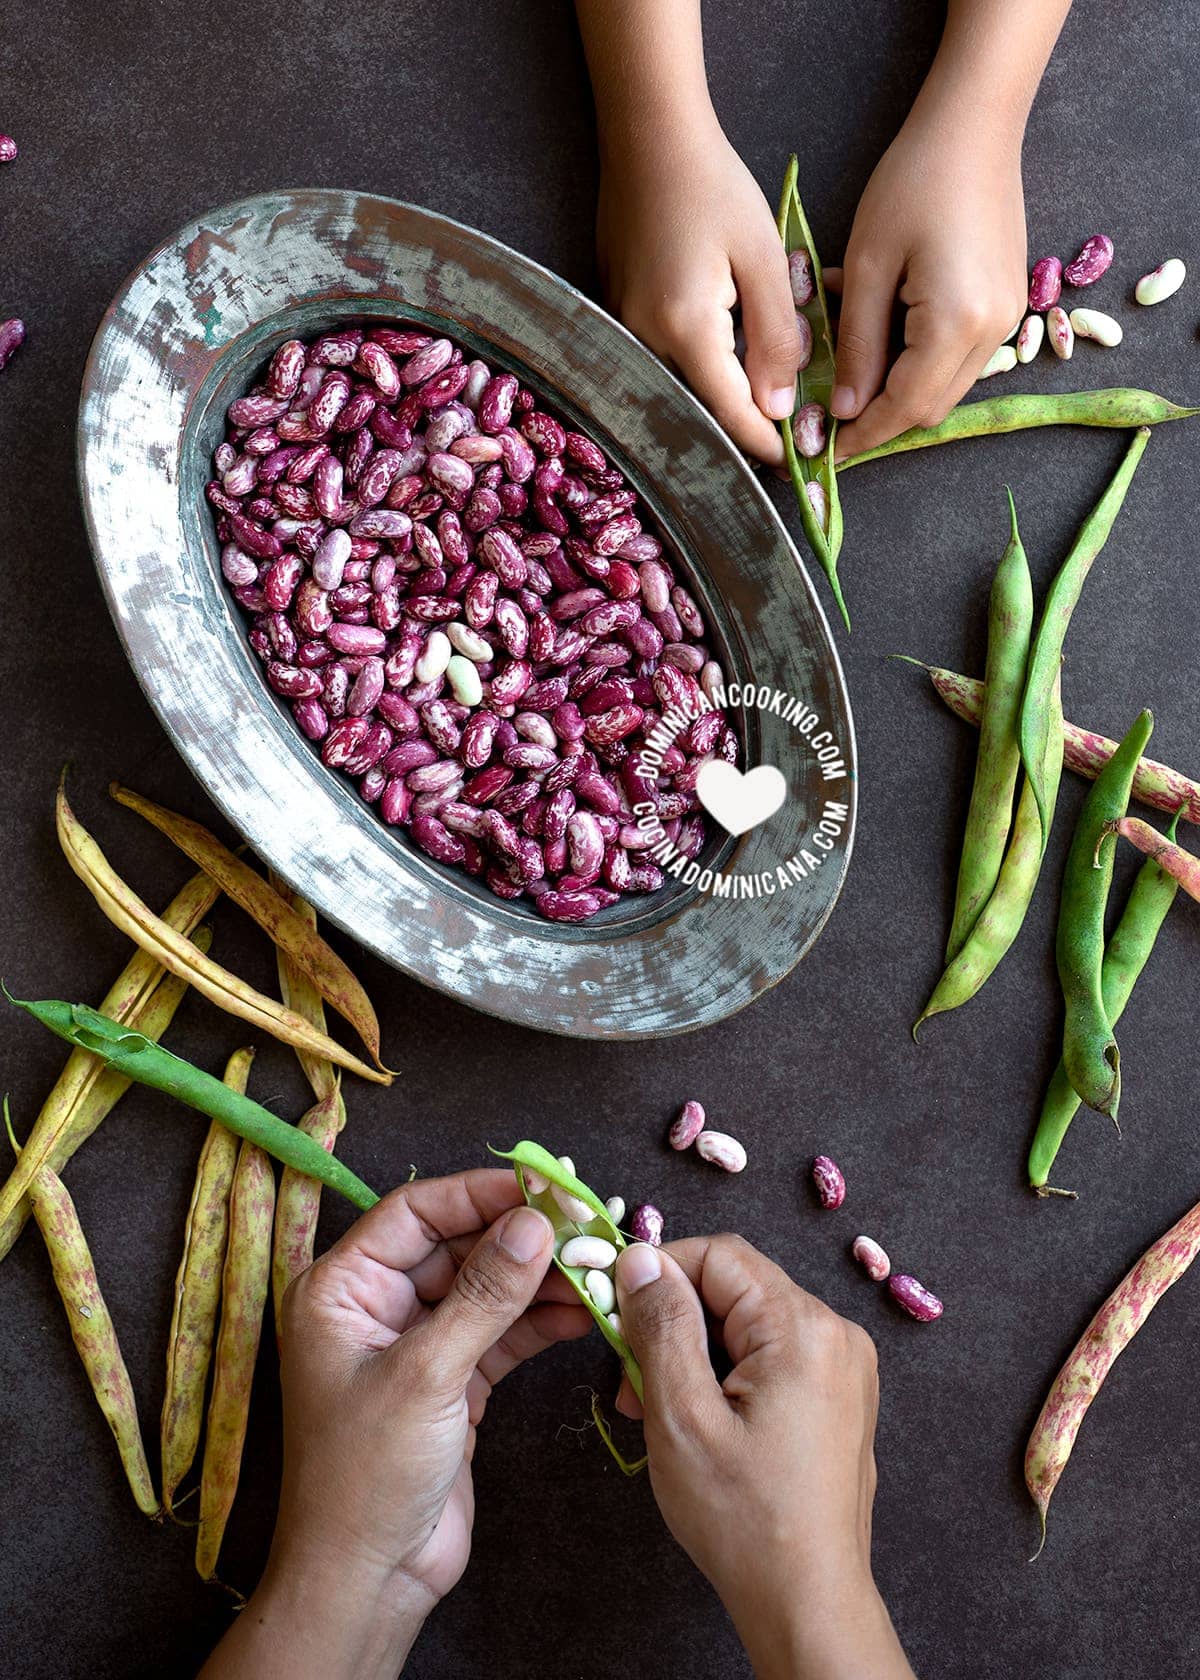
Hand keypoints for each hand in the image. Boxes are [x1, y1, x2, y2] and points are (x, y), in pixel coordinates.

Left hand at [202, 1172, 589, 1679]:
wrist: (370, 1579)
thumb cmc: (365, 1476)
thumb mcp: (426, 1374)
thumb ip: (485, 1295)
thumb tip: (534, 1223)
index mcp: (341, 1290)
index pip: (415, 1213)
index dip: (479, 1192)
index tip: (543, 1181)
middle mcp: (376, 1307)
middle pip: (457, 1246)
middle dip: (520, 1235)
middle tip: (584, 1222)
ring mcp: (416, 1344)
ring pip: (486, 1288)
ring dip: (539, 1278)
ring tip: (596, 1265)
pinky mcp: (452, 1381)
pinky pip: (501, 1332)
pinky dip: (540, 1320)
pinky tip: (583, 1309)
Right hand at [597, 111, 800, 464]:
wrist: (649, 140)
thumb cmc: (712, 186)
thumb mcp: (763, 258)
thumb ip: (776, 337)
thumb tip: (782, 407)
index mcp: (686, 328)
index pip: (732, 413)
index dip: (768, 445)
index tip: (801, 463)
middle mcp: (645, 341)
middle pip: (701, 413)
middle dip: (745, 433)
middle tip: (790, 445)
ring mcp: (625, 331)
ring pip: (681, 393)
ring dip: (721, 406)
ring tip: (766, 412)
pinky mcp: (618, 317)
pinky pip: (663, 366)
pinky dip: (698, 377)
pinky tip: (729, 372)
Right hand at [613, 1235, 914, 1679]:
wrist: (808, 1602)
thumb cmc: (745, 1519)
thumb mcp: (682, 1416)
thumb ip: (661, 1326)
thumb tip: (642, 1259)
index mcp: (803, 1328)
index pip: (719, 1256)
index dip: (660, 1274)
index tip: (616, 1312)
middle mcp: (836, 1334)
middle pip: (734, 1290)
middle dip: (673, 1324)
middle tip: (630, 1382)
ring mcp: (844, 1368)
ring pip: (748, 1326)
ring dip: (693, 1355)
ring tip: (655, 1411)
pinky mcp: (839, 1398)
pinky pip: (772, 1358)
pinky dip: (726, 1376)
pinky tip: (697, 1422)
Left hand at [830, 97, 1026, 460]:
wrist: (974, 127)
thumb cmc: (913, 182)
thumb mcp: (867, 266)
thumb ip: (857, 345)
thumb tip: (844, 407)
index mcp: (956, 324)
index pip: (904, 406)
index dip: (863, 434)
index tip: (826, 450)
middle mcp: (993, 331)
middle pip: (930, 408)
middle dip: (881, 420)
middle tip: (832, 416)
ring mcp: (1007, 319)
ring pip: (946, 388)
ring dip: (900, 393)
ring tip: (852, 376)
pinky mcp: (1006, 303)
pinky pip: (960, 358)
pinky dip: (920, 364)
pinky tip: (884, 340)